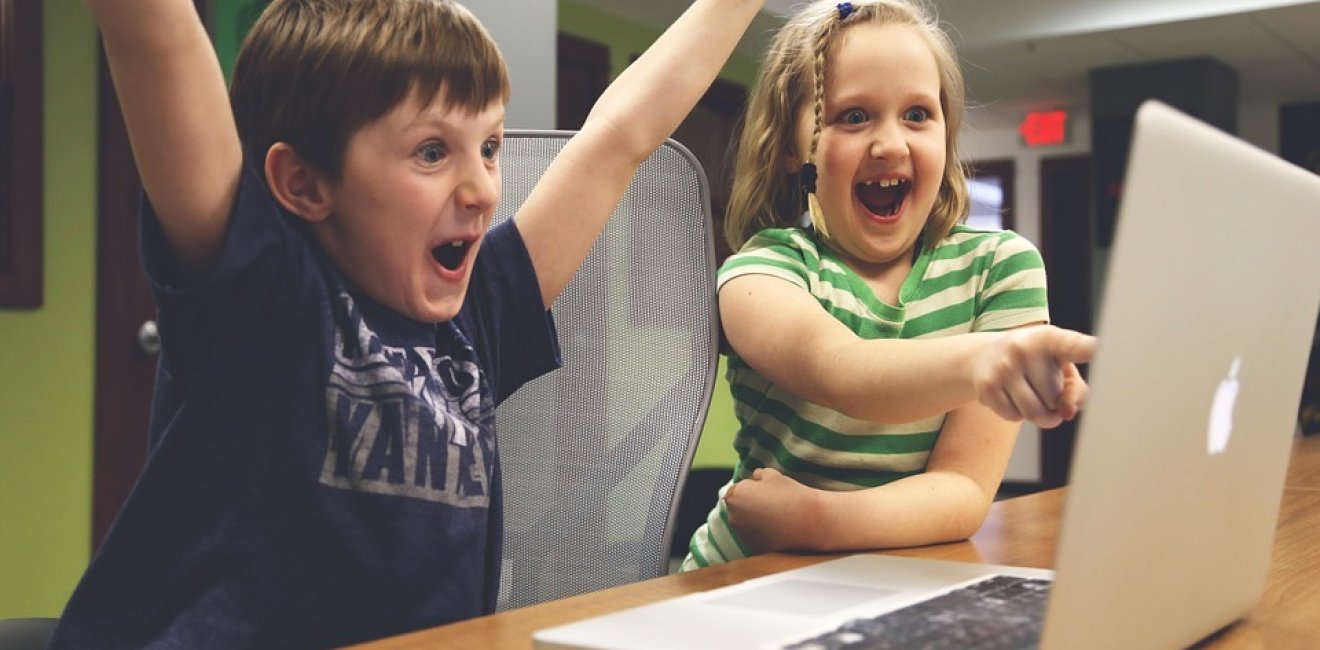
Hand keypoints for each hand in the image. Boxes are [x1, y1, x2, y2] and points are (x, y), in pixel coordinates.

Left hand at [724, 468, 819, 552]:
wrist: (810, 522)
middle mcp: (733, 517)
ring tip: (776, 516)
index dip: (752, 489)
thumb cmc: (791, 495)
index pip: (737, 489)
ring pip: (745, 523)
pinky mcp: (753, 548)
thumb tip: (755, 477)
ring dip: (754, 520)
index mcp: (735, 496)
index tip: (768, 491)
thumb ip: (759, 474)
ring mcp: (742, 535)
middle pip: (738, 507)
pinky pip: (754, 537)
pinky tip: (778, 528)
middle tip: (772, 504)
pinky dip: (762, 533)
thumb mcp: (773, 475)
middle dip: (750, 505)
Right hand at [971, 325, 1094, 427]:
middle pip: (1056, 398)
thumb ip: (1076, 390)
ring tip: (1033, 397)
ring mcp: (1003, 367)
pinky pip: (1014, 417)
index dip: (1094, 351)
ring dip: (1040, 415)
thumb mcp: (1059, 364)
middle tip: (1044, 386)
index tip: (1108, 349)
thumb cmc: (1034, 362)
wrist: (983, 355)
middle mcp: (1025, 348)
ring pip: (1036, 413)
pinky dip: (1017, 414)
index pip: (1077, 346)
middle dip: (1055, 402)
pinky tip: (1012, 396)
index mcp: (1050, 338)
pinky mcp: (987, 386)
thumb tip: (1067, 412)